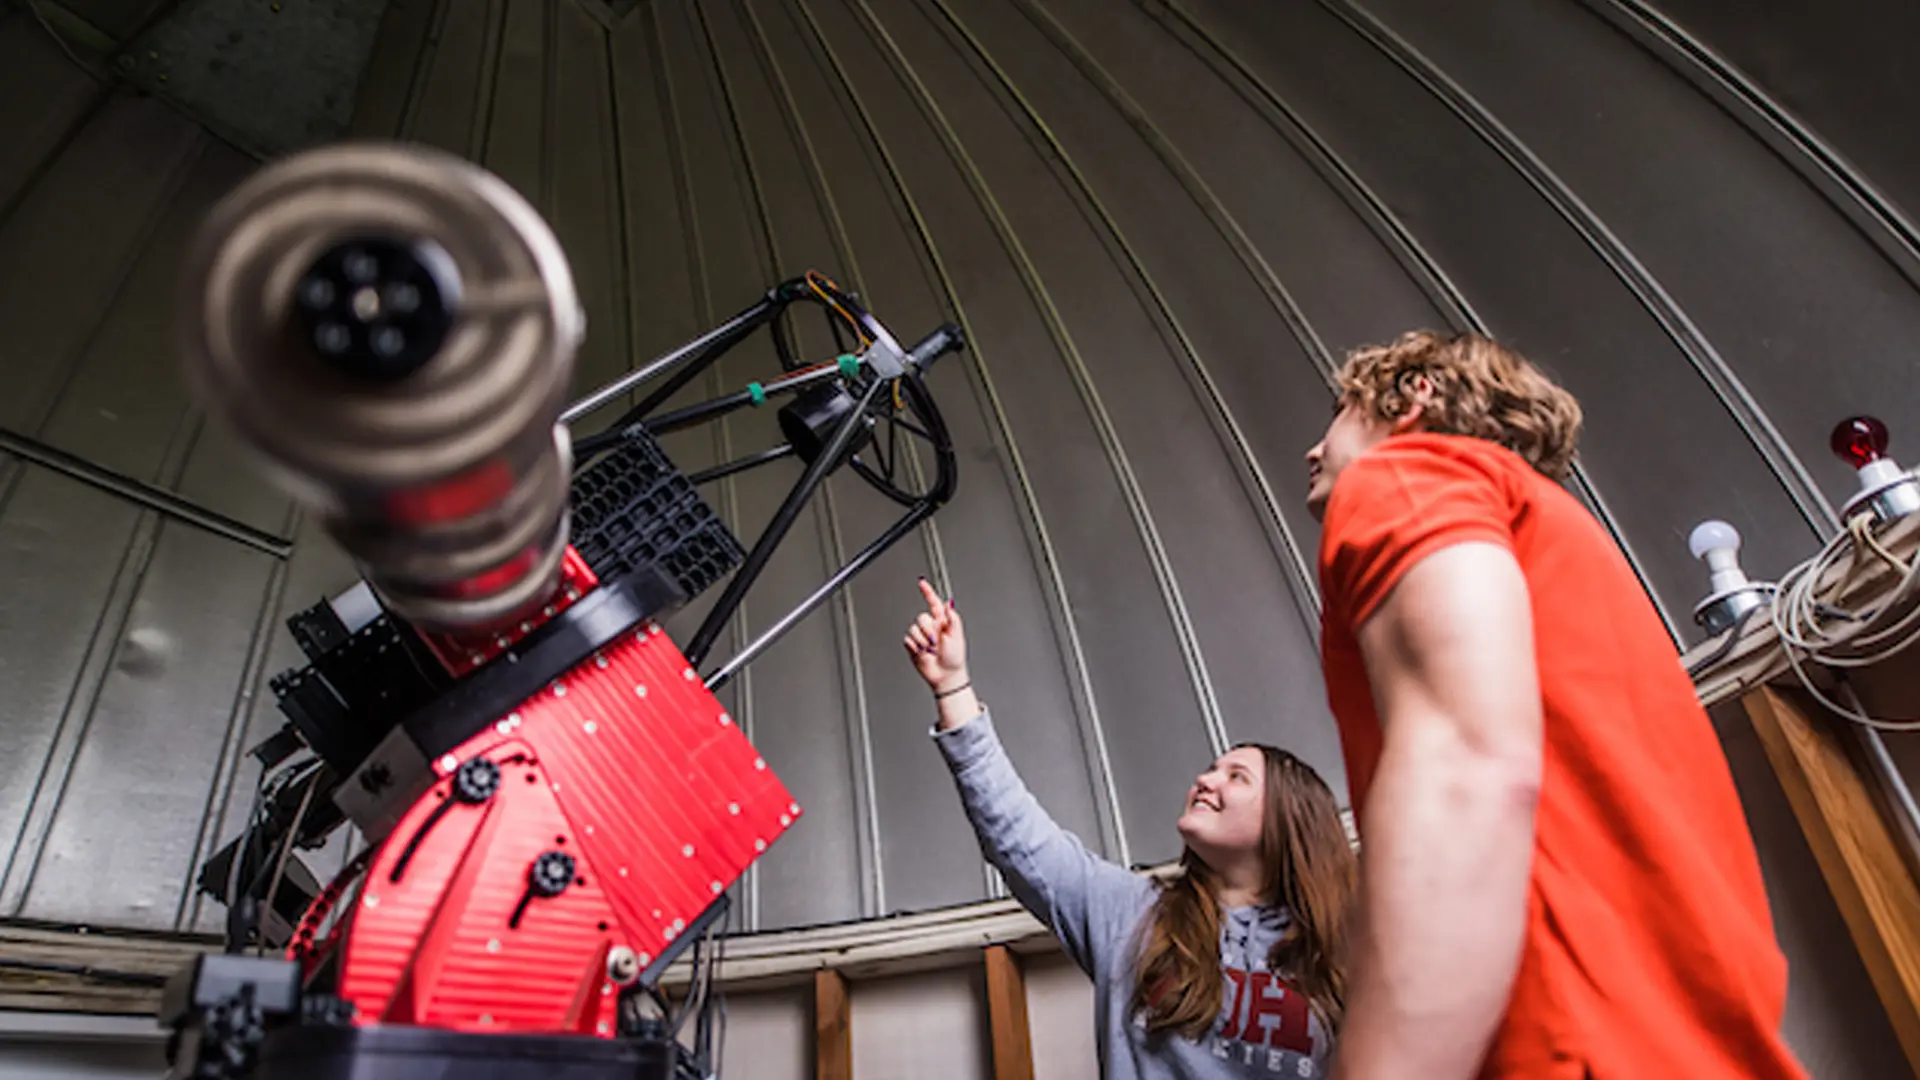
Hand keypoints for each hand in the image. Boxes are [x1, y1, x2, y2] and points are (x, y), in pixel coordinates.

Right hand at [903, 578, 967, 693]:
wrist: (945, 675)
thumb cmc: (955, 658)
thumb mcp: (957, 636)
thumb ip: (953, 618)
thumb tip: (949, 603)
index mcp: (942, 622)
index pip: (933, 603)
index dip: (927, 592)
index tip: (921, 582)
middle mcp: (931, 627)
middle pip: (921, 617)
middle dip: (928, 630)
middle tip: (936, 642)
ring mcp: (922, 636)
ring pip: (914, 629)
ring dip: (923, 641)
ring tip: (931, 650)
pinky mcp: (913, 645)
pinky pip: (908, 639)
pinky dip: (915, 647)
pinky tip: (923, 653)